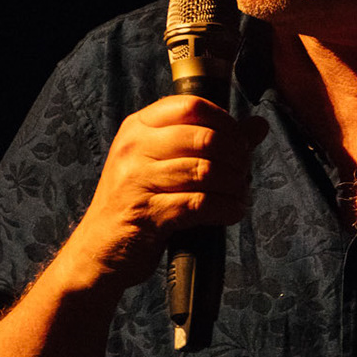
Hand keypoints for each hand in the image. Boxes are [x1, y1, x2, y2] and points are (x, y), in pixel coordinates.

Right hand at [55, 95, 268, 295]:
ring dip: (236, 185)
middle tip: (243, 172)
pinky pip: (201, 203)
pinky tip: (232, 212)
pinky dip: (227, 208)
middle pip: (207, 138)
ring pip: (208, 171)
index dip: (226, 122)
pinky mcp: (146, 213)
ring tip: (239, 194)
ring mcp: (136, 181)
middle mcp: (133, 148)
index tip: (239, 142)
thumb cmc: (140, 200)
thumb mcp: (166, 162)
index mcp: (138, 128)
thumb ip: (211, 140)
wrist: (98, 251)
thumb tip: (258, 125)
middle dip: (237, 157)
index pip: (192, 105)